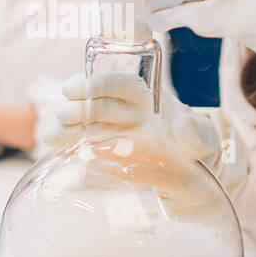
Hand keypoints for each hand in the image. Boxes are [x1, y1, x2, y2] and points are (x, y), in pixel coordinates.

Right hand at [46, 72, 221, 166]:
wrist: (190, 172)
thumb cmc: (194, 148)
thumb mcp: (202, 141)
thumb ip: (195, 133)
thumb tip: (182, 125)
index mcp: (147, 98)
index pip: (123, 84)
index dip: (102, 83)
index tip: (82, 89)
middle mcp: (123, 107)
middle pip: (95, 99)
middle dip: (78, 105)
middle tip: (66, 115)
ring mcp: (107, 125)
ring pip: (79, 117)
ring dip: (64, 123)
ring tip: (56, 134)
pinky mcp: (95, 144)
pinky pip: (74, 138)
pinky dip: (61, 139)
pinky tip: (53, 143)